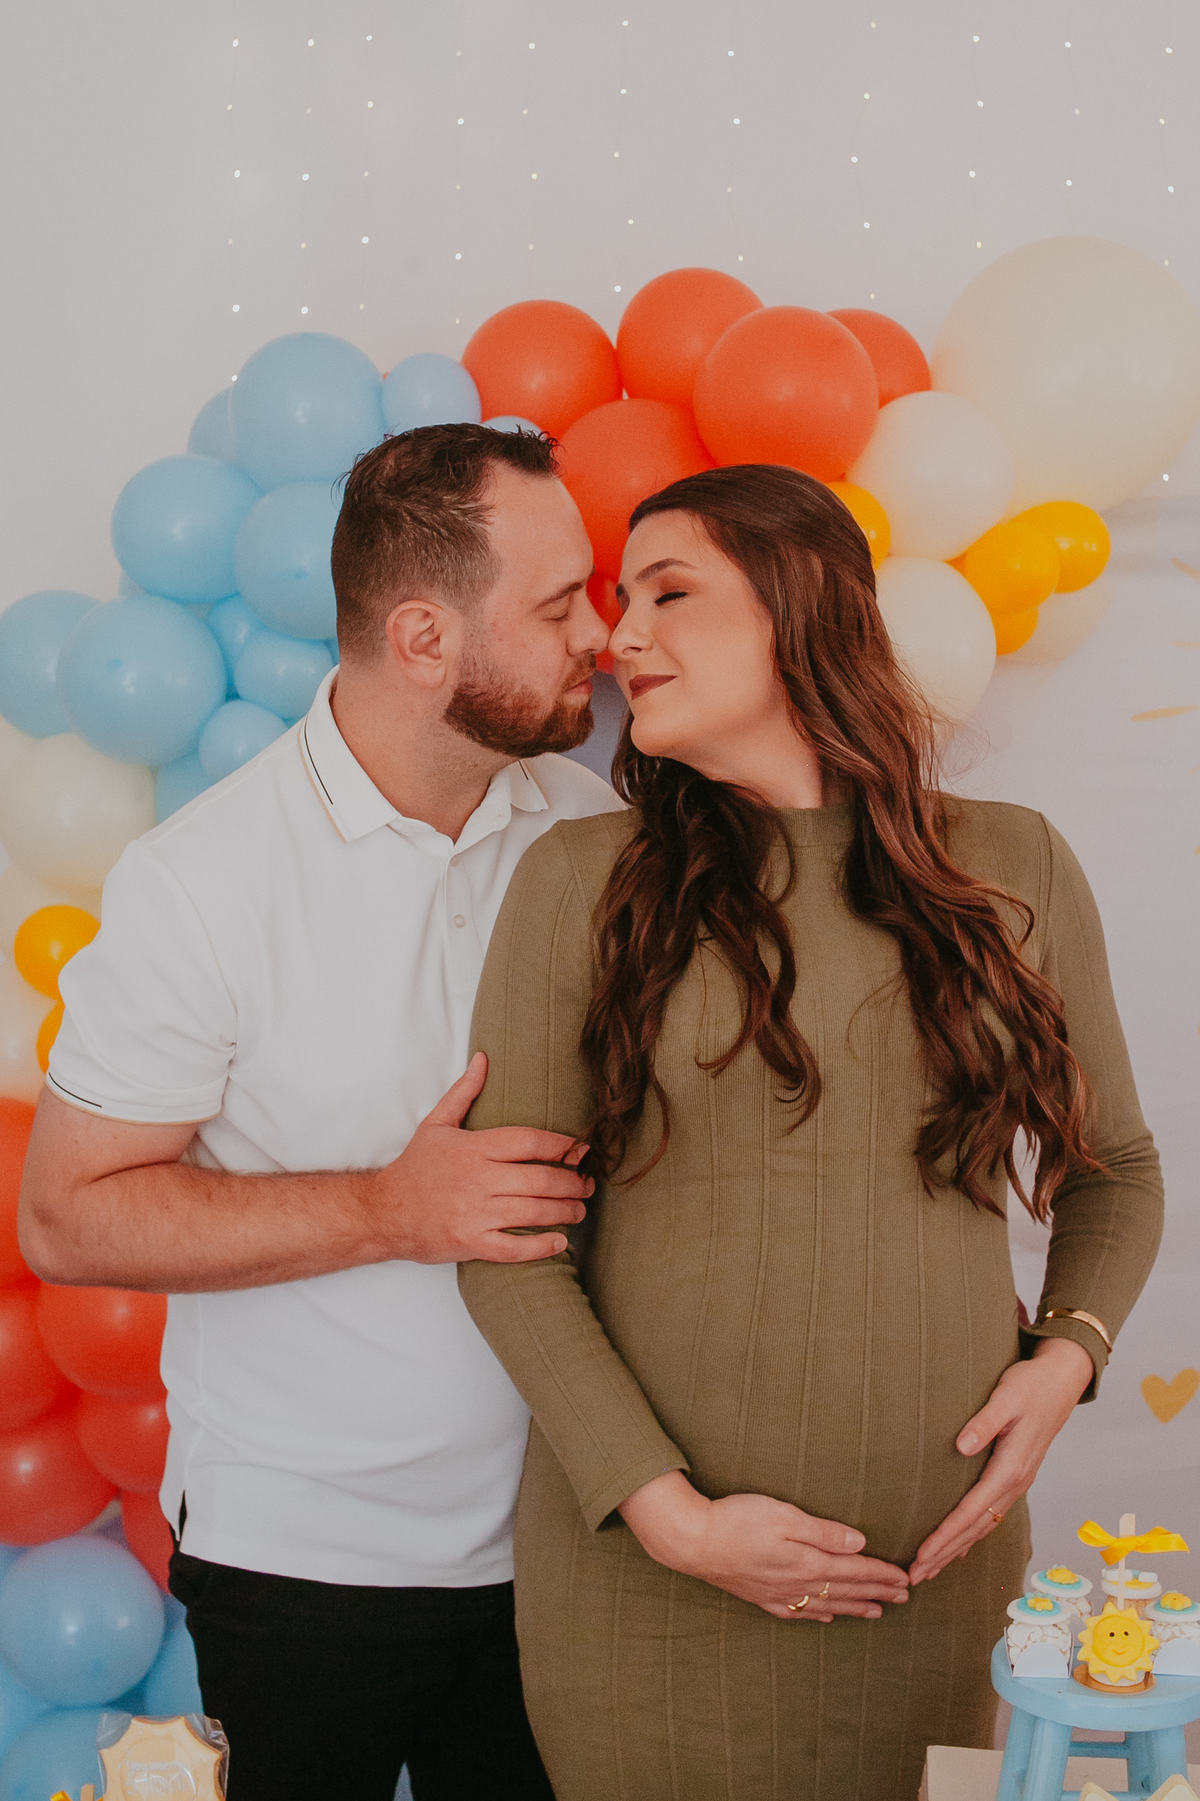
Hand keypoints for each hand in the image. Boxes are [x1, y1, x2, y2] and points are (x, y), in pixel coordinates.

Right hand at [373, 1053, 591, 1264]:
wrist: (382, 1212)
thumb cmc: (414, 1168)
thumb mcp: (436, 1124)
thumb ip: (464, 1092)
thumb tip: (483, 1059)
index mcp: (473, 1148)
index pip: (529, 1142)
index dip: (562, 1146)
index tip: (581, 1150)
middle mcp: (477, 1180)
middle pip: (540, 1179)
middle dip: (572, 1183)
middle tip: (587, 1184)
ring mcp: (474, 1213)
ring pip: (533, 1212)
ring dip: (565, 1212)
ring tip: (579, 1210)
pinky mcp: (470, 1243)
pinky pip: (514, 1248)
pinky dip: (541, 1247)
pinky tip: (560, 1243)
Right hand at [618, 1471, 909, 1621]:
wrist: (693, 1541)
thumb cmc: (737, 1519)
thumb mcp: (784, 1515)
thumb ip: (823, 1531)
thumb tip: (860, 1543)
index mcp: (807, 1561)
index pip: (854, 1569)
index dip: (882, 1574)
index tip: (906, 1579)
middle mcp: (797, 1582)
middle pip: (845, 1589)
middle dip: (877, 1593)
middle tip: (904, 1598)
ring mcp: (778, 1593)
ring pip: (826, 1604)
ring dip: (854, 1607)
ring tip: (876, 1612)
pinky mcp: (760, 1596)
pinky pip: (798, 1612)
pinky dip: (818, 1616)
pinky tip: (826, 1618)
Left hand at [908, 1337, 1093, 1584]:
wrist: (1061, 1380)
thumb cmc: (1030, 1385)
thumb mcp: (1006, 1397)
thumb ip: (984, 1422)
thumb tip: (962, 1447)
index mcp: (1011, 1468)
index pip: (971, 1511)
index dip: (945, 1536)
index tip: (922, 1554)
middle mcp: (1015, 1482)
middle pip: (975, 1528)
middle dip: (945, 1554)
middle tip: (914, 1576)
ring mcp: (1017, 1483)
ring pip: (983, 1526)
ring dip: (956, 1550)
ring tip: (929, 1569)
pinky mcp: (1015, 1477)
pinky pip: (990, 1514)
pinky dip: (971, 1534)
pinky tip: (959, 1546)